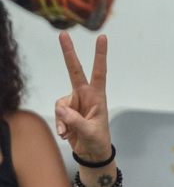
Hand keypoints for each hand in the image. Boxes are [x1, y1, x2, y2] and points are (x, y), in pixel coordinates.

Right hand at [55, 32, 112, 161]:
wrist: (92, 153)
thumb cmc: (98, 140)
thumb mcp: (90, 132)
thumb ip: (75, 120)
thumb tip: (61, 109)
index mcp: (98, 97)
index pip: (99, 72)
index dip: (100, 55)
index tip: (102, 38)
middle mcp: (85, 96)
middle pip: (75, 71)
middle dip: (68, 53)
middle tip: (63, 34)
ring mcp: (74, 103)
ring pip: (60, 103)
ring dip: (63, 119)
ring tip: (69, 132)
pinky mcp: (66, 112)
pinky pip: (58, 114)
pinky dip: (60, 125)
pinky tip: (66, 134)